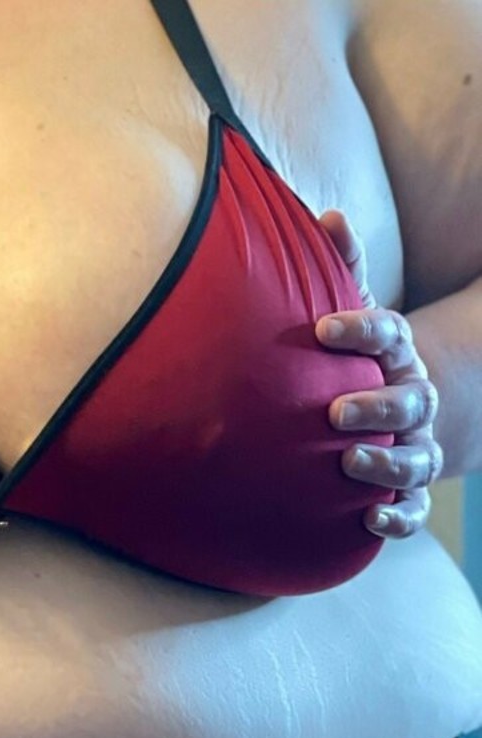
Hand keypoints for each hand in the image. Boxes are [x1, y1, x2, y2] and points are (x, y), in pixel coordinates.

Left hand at [315, 209, 440, 539]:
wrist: (400, 411)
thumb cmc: (359, 362)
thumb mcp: (353, 316)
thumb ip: (342, 272)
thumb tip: (327, 216)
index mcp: (398, 356)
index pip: (387, 334)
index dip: (359, 331)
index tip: (322, 329)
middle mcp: (415, 401)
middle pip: (408, 403)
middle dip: (375, 407)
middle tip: (334, 411)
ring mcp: (416, 449)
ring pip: (414, 460)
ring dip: (385, 464)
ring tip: (348, 463)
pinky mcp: (409, 490)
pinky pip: (410, 509)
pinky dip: (396, 518)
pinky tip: (370, 521)